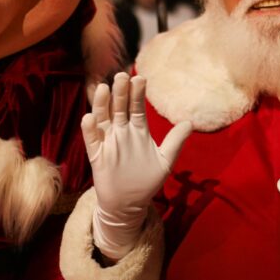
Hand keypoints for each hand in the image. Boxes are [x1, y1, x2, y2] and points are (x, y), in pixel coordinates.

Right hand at [82, 72, 190, 258]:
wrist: (129, 204)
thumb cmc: (147, 181)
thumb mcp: (166, 160)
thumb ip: (176, 141)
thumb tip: (190, 122)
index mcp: (138, 130)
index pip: (137, 107)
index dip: (138, 94)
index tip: (141, 78)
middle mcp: (121, 132)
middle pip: (120, 107)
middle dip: (121, 92)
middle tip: (123, 75)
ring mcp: (108, 142)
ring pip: (103, 118)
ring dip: (102, 103)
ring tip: (102, 88)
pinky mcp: (97, 156)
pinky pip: (92, 140)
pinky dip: (89, 129)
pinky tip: (89, 118)